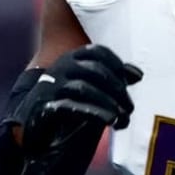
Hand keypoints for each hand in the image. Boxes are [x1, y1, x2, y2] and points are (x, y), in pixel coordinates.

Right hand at [11, 44, 141, 156]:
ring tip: (121, 118)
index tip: (130, 83)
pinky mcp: (45, 105)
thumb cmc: (68, 101)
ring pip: (85, 88)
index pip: (98, 52)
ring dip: (108, 104)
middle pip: (95, 71)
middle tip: (130, 108)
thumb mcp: (91, 86)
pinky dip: (93, 113)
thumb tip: (138, 74)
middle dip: (117, 90)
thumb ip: (112, 78)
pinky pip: (71, 107)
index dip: (117, 65)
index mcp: (72, 57)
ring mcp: (52, 86)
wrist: (36, 122)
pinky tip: (108, 121)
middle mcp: (61, 67)